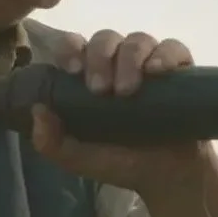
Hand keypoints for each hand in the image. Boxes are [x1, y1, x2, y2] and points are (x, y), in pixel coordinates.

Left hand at [30, 29, 214, 191]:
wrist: (168, 178)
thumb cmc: (121, 163)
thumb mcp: (79, 159)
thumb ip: (52, 143)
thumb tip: (37, 110)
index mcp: (91, 77)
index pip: (75, 46)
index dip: (71, 49)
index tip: (74, 70)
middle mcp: (119, 64)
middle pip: (105, 39)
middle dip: (100, 58)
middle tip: (101, 91)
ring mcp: (150, 64)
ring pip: (137, 40)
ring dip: (129, 59)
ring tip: (129, 91)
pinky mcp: (180, 70)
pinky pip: (173, 48)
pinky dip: (164, 55)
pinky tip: (158, 71)